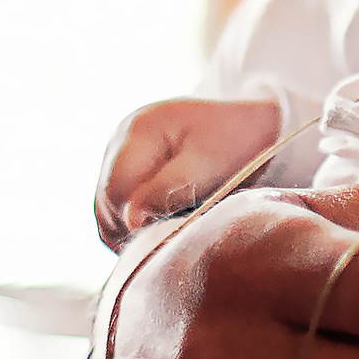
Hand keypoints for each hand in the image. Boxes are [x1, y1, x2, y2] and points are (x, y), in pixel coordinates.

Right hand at [95, 97, 283, 249]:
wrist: (251, 125)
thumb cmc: (236, 142)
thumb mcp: (208, 166)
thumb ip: (166, 191)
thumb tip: (130, 220)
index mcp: (138, 130)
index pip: (115, 191)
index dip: (137, 220)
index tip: (172, 230)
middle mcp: (120, 140)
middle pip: (107, 201)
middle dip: (136, 225)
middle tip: (176, 232)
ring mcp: (120, 154)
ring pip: (108, 209)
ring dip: (135, 227)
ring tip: (173, 228)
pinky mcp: (129, 169)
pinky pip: (117, 208)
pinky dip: (137, 222)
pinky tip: (164, 224)